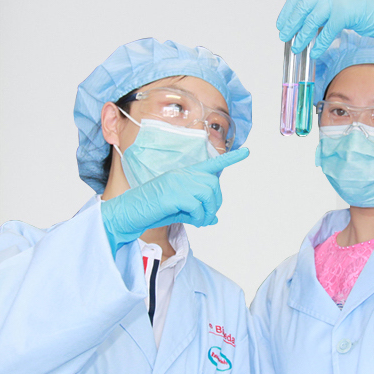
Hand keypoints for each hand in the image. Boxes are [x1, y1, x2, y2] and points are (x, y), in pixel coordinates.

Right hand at [101, 148, 249, 254]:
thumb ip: (197, 211)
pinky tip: (189, 220)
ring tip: (197, 221)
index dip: (230, 158)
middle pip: (213, 185)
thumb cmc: (152, 211)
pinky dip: (198, 217)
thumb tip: (214, 219)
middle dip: (215, 204)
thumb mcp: (178, 210)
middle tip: (205, 219)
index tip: (246, 151)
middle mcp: (182, 174)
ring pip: (208, 194)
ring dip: (206, 212)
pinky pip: (197, 206)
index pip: (211, 164)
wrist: (127, 214)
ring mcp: (177, 182)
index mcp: (183, 174)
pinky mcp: (173, 193)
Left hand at [276, 0, 373, 63]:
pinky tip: (315, 52)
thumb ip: (319, 6)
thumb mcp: (336, 1)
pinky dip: (319, 44)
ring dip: (302, 37)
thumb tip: (297, 22)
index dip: (287, 12)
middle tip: (285, 37)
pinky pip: (327, 32)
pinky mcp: (345, 12)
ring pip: (312, 21)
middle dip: (291, 25)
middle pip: (302, 8)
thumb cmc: (361, 9)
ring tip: (298, 47)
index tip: (281, 24)